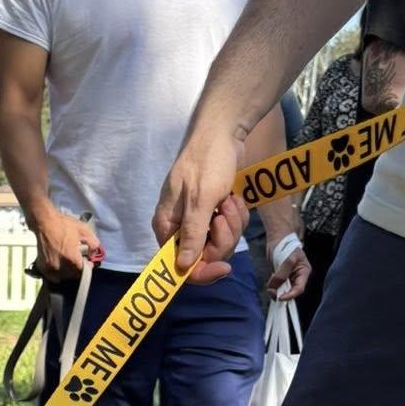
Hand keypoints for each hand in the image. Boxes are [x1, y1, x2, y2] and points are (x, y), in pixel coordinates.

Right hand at [29, 207, 100, 280]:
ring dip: (67, 272)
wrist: (44, 222)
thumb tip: (93, 254)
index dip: (86, 267)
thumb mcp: (84, 230)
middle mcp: (60, 266)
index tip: (87, 262)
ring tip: (68, 262)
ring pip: (62, 277)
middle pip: (73, 275)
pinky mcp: (42, 266)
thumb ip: (93, 244)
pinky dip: (57, 273)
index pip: (82, 271)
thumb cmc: (64, 225)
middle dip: (77, 269)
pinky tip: (59, 265)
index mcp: (71, 258)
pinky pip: (52, 276)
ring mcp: (50, 267)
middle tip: (77, 260)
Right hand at [152, 117, 250, 282]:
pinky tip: (234, 199)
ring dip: (232, 224)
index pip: (179, 266)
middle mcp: (180, 228)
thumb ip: (193, 234)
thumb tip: (181, 267)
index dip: (202, 272)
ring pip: (221, 244)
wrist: (222, 133)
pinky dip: (237, 217)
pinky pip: (230, 230)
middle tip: (225, 214)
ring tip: (230, 201)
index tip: (224, 267)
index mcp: (168, 227)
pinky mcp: (215, 212)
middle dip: (223, 238)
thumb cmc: (207, 162)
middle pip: (205, 256)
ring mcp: (199, 221)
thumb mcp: (201, 200)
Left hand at [266, 245, 312, 301]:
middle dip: (281, 293)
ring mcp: (287, 277)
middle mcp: (296, 276)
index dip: (291, 295)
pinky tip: (270, 284)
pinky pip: (276, 286)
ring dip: (275, 290)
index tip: (281, 298)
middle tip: (273, 292)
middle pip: (290, 291)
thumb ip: (282, 274)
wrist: (277, 238)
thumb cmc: (287, 245)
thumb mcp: (287, 259)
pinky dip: (272, 287)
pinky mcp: (279, 276)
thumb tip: (275, 287)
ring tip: (270, 287)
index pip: (299, 288)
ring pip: (282, 290)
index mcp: (303, 272)